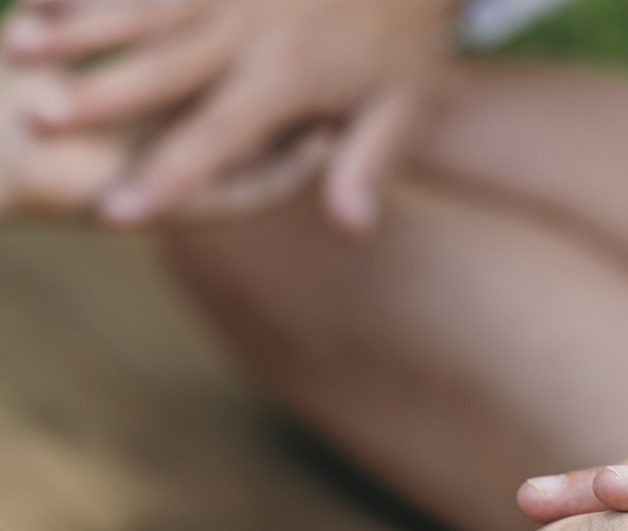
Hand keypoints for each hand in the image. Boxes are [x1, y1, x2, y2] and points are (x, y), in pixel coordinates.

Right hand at [3, 0, 454, 230]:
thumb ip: (365, 163)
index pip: (215, 142)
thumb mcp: (402, 106)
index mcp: (282, 80)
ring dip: (77, 29)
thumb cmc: (404, 36)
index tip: (112, 216)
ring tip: (18, 48)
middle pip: (156, 71)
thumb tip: (351, 227)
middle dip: (93, 97)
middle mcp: (242, 35)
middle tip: (39, 123)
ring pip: (137, 11)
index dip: (165, 182)